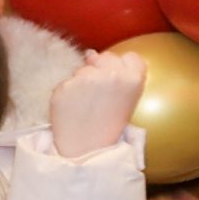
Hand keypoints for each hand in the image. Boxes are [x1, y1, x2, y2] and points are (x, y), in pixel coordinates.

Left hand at [48, 47, 145, 161]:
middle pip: (106, 56)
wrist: (86, 146)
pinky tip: (73, 106)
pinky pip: (68, 81)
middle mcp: (111, 74)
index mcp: (133, 79)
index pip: (130, 57)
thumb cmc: (109, 124)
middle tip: (99, 95)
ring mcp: (87, 78)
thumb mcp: (127, 99)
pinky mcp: (65, 85)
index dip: (122, 66)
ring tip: (86, 103)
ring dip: (83, 80)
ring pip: (84, 68)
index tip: (117, 80)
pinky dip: (68, 91)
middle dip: (101, 70)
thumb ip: (119, 74)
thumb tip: (90, 53)